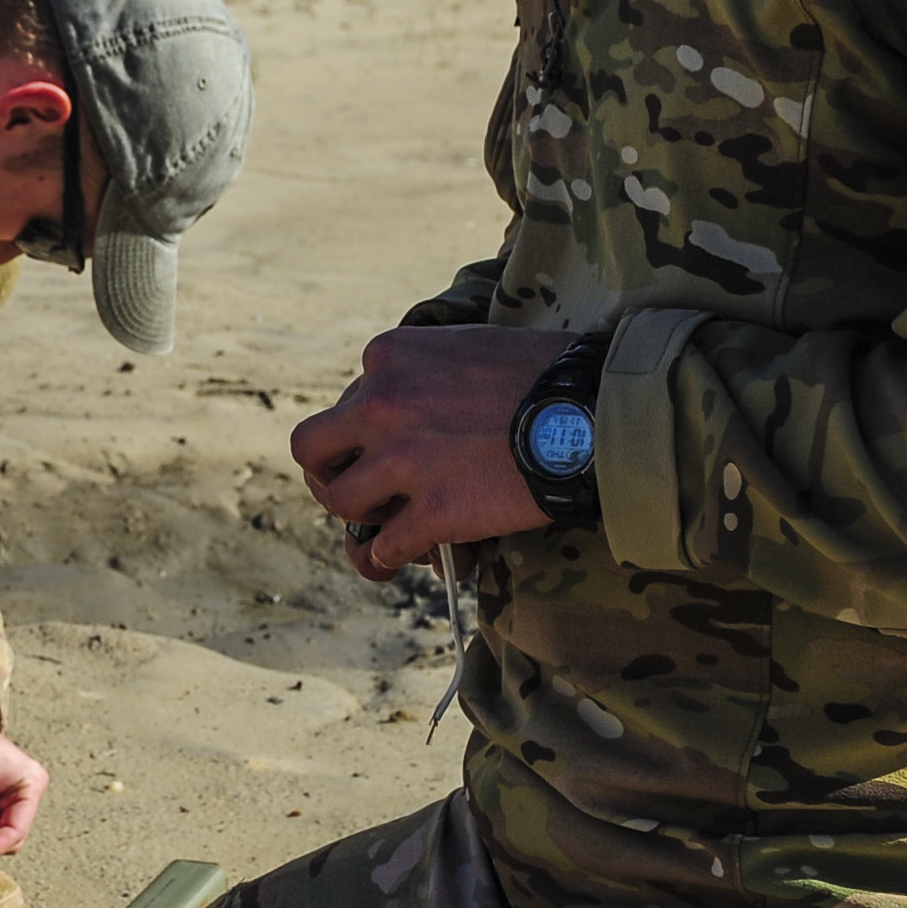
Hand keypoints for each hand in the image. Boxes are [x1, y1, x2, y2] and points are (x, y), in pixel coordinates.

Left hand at [290, 326, 572, 576]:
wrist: (594, 412)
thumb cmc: (545, 373)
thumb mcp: (466, 346)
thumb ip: (424, 373)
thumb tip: (413, 417)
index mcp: (388, 356)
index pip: (348, 400)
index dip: (367, 433)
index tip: (394, 449)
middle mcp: (381, 404)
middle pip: (312, 449)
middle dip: (330, 474)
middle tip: (360, 491)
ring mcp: (403, 460)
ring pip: (341, 502)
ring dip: (360, 522)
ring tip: (382, 533)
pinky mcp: (433, 511)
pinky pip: (383, 547)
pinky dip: (387, 559)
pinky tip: (403, 560)